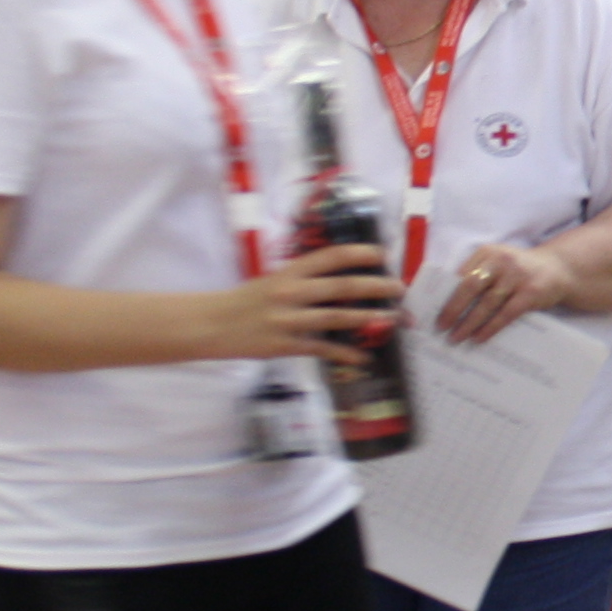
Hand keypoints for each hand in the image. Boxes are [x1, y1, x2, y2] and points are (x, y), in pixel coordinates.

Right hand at [215, 245, 405, 364]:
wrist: (212, 324)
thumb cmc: (247, 300)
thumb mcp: (274, 280)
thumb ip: (304, 278)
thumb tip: (342, 276)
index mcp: (289, 272)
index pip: (330, 256)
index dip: (358, 253)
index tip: (382, 254)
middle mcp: (291, 293)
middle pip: (341, 286)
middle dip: (374, 286)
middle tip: (399, 288)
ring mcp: (288, 320)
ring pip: (336, 316)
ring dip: (368, 317)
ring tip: (391, 318)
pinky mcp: (285, 345)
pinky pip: (322, 349)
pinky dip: (345, 353)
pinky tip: (363, 357)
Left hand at [434, 240, 576, 344]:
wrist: (557, 269)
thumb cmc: (518, 271)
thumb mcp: (498, 264)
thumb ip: (477, 275)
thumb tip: (448, 302)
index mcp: (487, 252)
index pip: (461, 274)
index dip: (446, 293)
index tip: (433, 310)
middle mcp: (501, 260)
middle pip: (471, 287)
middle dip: (453, 309)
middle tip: (441, 326)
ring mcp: (517, 277)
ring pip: (487, 303)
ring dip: (469, 323)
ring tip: (456, 337)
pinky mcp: (530, 293)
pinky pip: (506, 314)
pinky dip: (490, 327)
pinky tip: (479, 337)